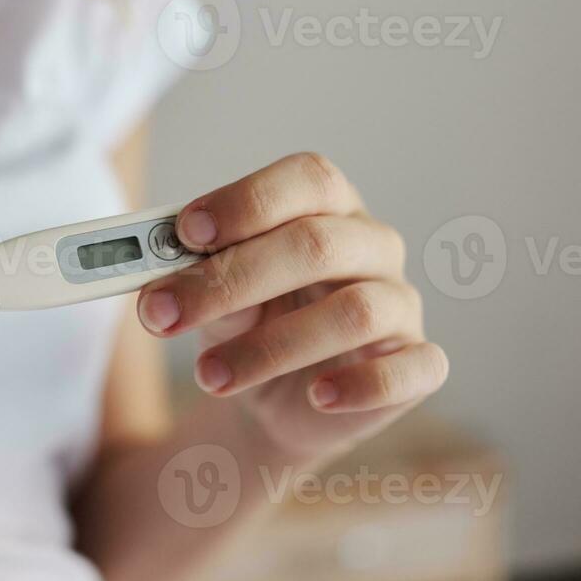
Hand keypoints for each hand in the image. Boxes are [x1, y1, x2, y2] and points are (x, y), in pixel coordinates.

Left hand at [136, 153, 447, 461]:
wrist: (275, 400)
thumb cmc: (248, 325)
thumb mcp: (215, 299)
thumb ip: (198, 283)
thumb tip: (161, 289)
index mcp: (328, 207)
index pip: (306, 180)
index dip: (247, 201)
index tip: (187, 231)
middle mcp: (373, 246)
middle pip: (319, 245)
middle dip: (234, 280)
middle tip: (166, 315)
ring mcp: (401, 305)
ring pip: (355, 312)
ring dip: (271, 346)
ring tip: (210, 375)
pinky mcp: (418, 365)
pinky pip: (411, 369)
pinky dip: (362, 385)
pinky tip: (317, 396)